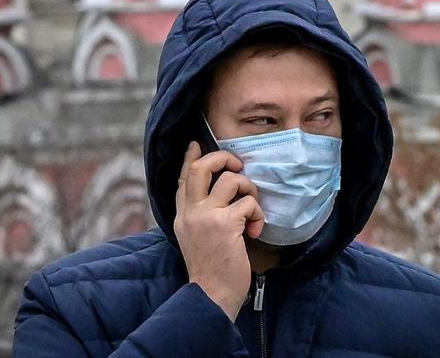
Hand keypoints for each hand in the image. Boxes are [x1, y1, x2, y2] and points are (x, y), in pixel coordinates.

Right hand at [173, 141, 264, 321]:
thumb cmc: (210, 267)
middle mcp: (190, 212)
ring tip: (251, 210)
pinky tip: (255, 230)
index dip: (191, 158)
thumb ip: (199, 213)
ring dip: (249, 190)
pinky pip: (248, 203)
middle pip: (202, 167)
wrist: (211, 294)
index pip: (184, 178)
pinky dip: (257, 213)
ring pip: (232, 180)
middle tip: (238, 166)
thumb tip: (214, 191)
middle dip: (224, 158)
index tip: (196, 144)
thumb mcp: (194, 236)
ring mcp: (206, 216)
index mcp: (182, 215)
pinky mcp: (225, 224)